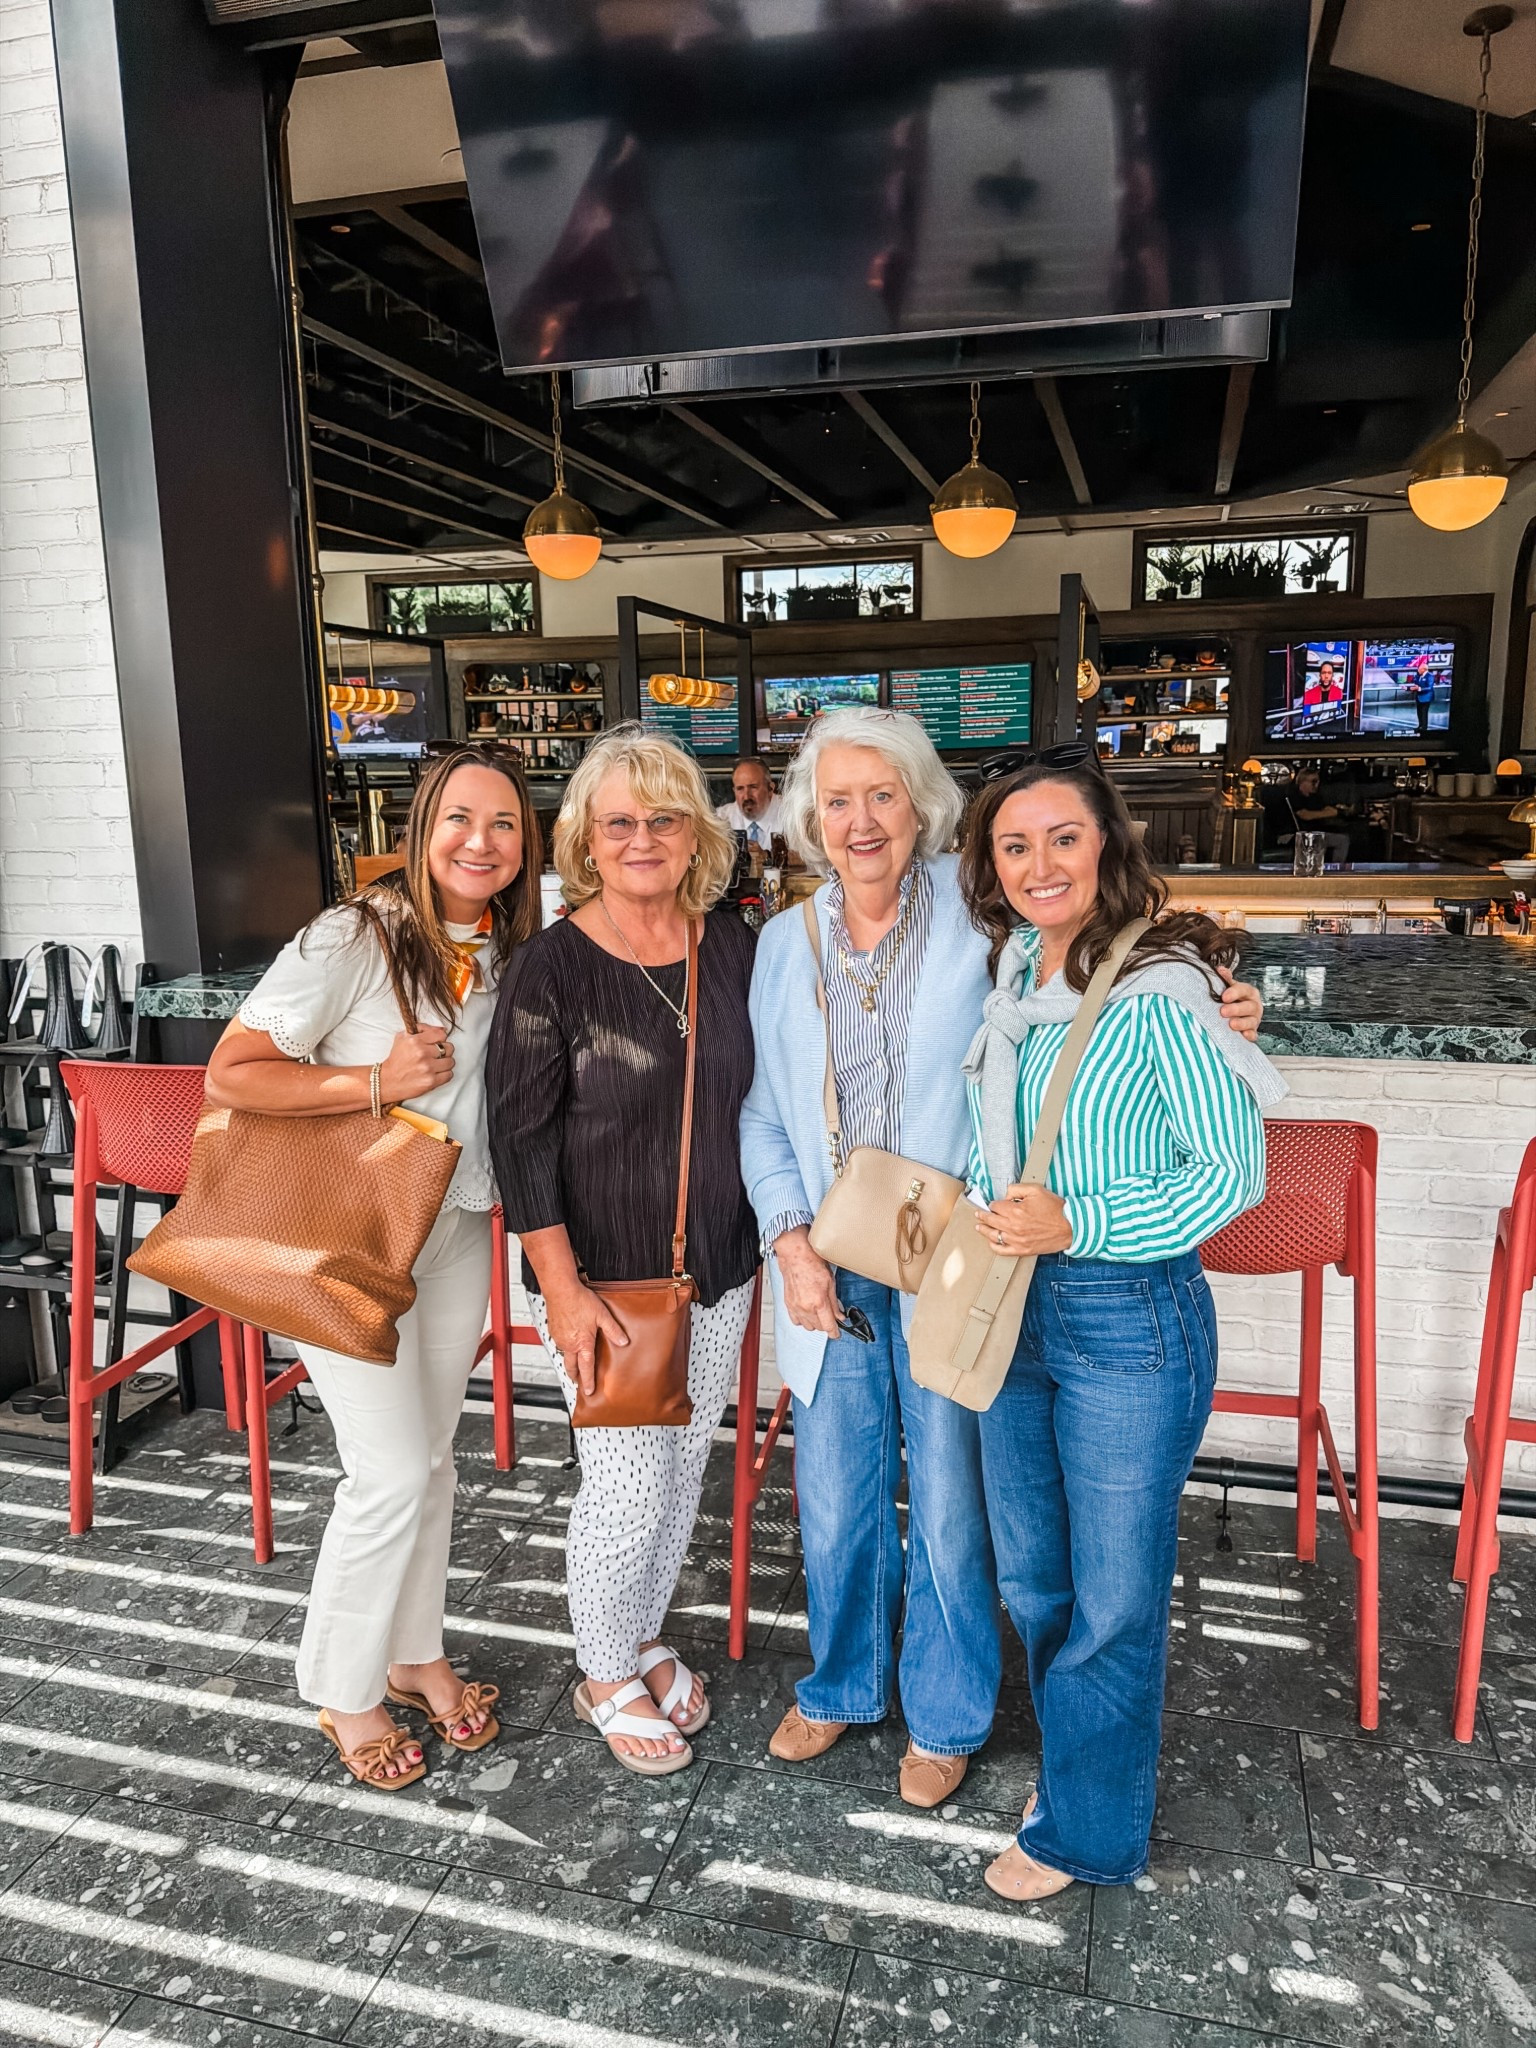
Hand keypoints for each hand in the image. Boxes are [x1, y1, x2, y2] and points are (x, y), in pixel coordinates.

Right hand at [379, 1025, 452, 1101]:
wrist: (388, 1081)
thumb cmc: (396, 1059)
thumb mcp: (402, 1037)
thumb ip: (421, 1029)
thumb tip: (442, 1028)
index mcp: (415, 1040)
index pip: (442, 1035)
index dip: (440, 1039)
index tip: (436, 1044)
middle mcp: (422, 1053)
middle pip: (449, 1048)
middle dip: (444, 1051)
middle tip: (436, 1055)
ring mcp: (427, 1068)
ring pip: (451, 1062)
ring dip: (445, 1064)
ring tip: (436, 1065)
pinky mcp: (431, 1081)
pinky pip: (449, 1075)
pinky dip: (444, 1075)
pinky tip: (436, 1074)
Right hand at [544, 1278, 627, 1398]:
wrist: (560, 1289)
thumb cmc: (579, 1300)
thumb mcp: (602, 1315)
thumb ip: (613, 1330)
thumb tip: (624, 1342)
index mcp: (582, 1343)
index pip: (586, 1368)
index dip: (588, 1381)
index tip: (589, 1391)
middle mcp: (568, 1344)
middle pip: (571, 1366)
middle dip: (575, 1376)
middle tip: (579, 1382)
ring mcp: (559, 1338)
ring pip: (564, 1354)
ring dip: (570, 1361)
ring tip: (576, 1362)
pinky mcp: (553, 1331)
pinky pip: (559, 1343)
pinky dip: (565, 1347)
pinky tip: (570, 1341)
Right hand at [773, 1226, 842, 1339]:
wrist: (795, 1256)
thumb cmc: (811, 1263)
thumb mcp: (830, 1282)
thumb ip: (834, 1303)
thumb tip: (839, 1315)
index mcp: (818, 1302)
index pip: (828, 1326)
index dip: (835, 1332)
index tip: (837, 1334)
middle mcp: (806, 1307)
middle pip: (819, 1328)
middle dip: (826, 1324)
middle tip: (831, 1316)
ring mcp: (796, 1307)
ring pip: (808, 1326)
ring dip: (815, 1323)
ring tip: (819, 1313)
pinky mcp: (788, 1304)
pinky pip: (796, 1321)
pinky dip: (803, 1320)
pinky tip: (808, 1312)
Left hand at [977, 1184, 1072, 1256]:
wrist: (1070, 1227)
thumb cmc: (1055, 1208)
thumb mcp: (1036, 1190)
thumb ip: (1017, 1188)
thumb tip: (1005, 1194)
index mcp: (1016, 1211)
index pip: (995, 1206)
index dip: (994, 1204)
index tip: (994, 1204)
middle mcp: (1014, 1226)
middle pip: (991, 1220)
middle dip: (983, 1215)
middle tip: (979, 1213)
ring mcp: (1017, 1240)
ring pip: (993, 1235)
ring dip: (983, 1230)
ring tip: (979, 1226)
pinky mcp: (1022, 1250)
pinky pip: (1002, 1250)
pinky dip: (994, 1246)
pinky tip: (991, 1241)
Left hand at [1216, 966, 1263, 1043]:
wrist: (1238, 1014)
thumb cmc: (1232, 999)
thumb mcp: (1229, 987)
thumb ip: (1225, 979)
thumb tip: (1220, 969)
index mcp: (1249, 992)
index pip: (1244, 990)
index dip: (1234, 993)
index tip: (1224, 997)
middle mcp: (1254, 1005)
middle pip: (1249, 1007)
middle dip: (1236, 1009)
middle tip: (1223, 1011)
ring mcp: (1254, 1019)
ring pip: (1252, 1021)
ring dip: (1242, 1023)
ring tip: (1231, 1024)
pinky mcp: (1252, 1032)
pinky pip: (1254, 1035)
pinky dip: (1250, 1035)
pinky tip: (1244, 1035)